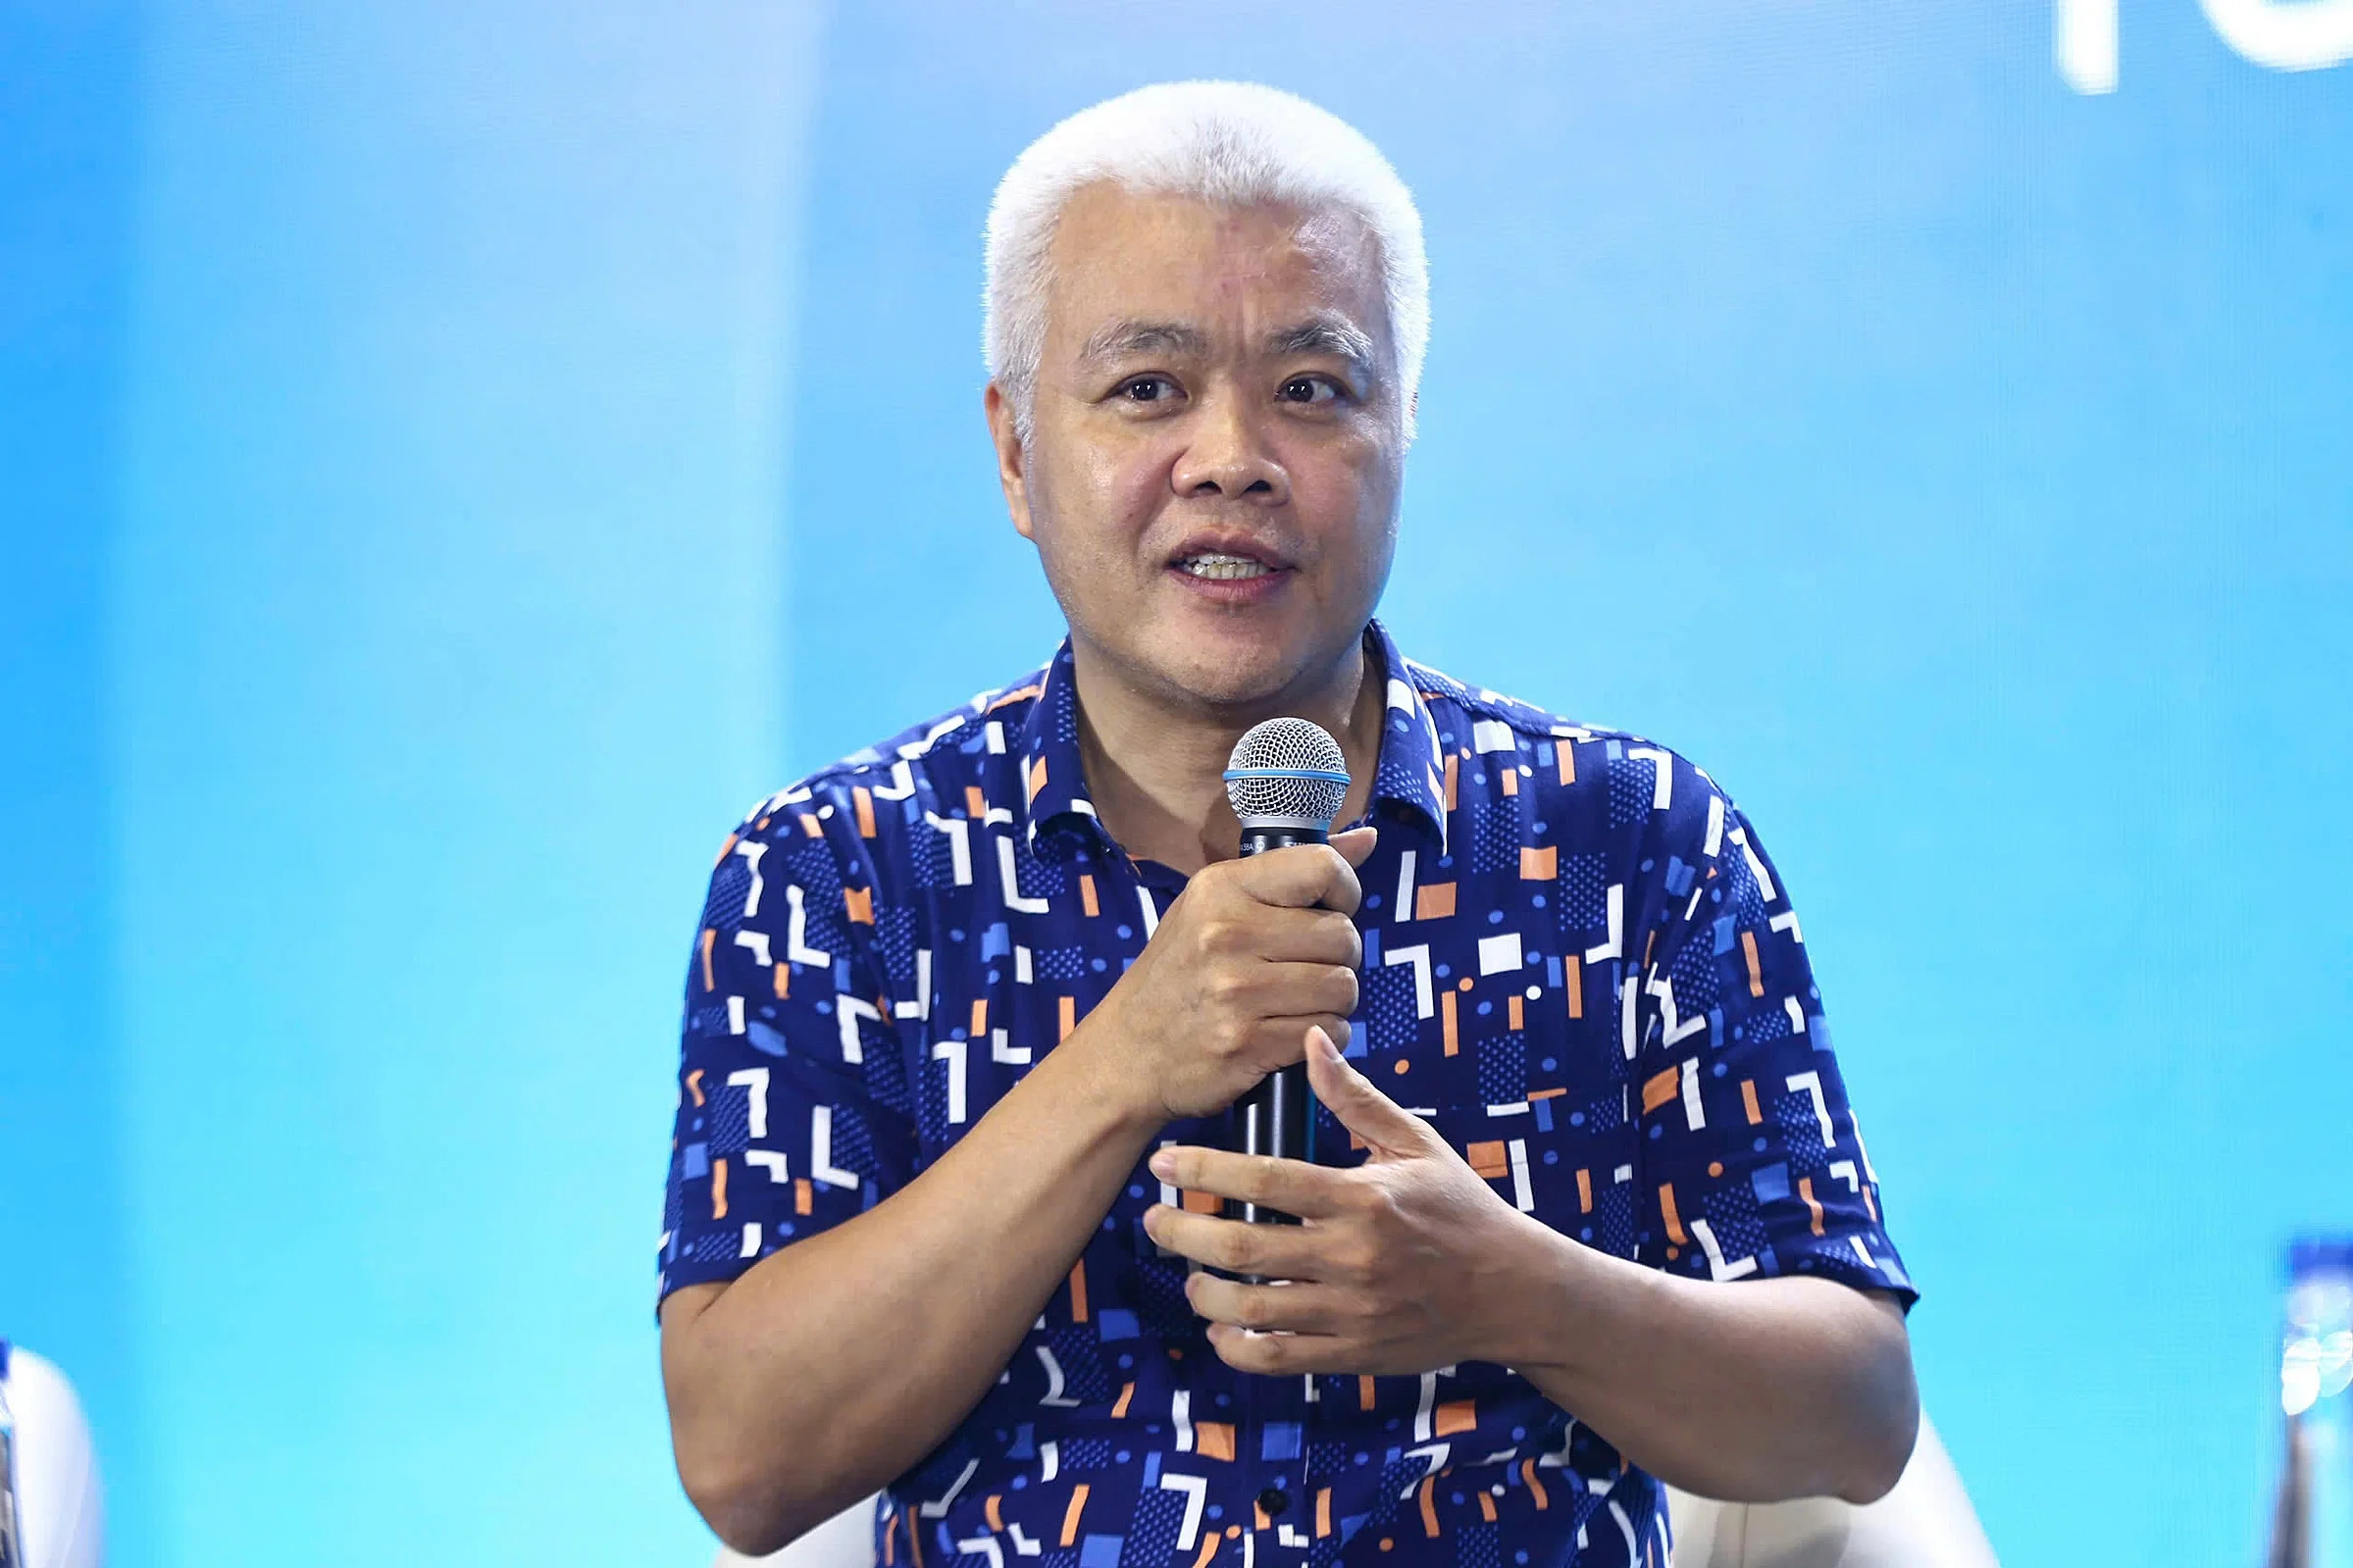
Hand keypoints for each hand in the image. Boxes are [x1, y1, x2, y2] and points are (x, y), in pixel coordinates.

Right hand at [1085, 828, 1376, 1123]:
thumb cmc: (1180, 974)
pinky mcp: (1247, 1043)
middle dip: (1339, 956)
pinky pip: (1329, 1031)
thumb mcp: (1217, 907)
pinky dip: (1323, 1035)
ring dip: (1334, 1000)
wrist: (1128, 1053)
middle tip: (1307, 967)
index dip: (1344, 891)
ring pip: (1343, 987)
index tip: (1328, 910)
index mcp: (1221, 888)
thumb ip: (1293, 872)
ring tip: (1299, 1001)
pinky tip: (1291, 1032)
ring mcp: (1236, 991)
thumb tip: (1368, 839)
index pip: (1322, 867)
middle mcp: (1227, 933)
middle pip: (1343, 935)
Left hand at [1140, 1026, 1555, 1374]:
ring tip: (1187, 1272)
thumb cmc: (1460, 1209)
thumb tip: (1310, 1040)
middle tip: (1154, 1219)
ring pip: (1253, 1310)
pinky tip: (1221, 1327)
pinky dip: (1237, 1348)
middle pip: (1245, 1249)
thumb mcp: (1414, 1143)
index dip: (1204, 1171)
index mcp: (1364, 1199)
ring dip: (1204, 1292)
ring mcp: (1352, 1312)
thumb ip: (1354, 1097)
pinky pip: (1278, 1360)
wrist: (1513, 1291)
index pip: (1266, 1182)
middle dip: (1183, 1233)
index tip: (1165, 1163)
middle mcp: (1354, 1258)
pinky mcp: (1354, 1354)